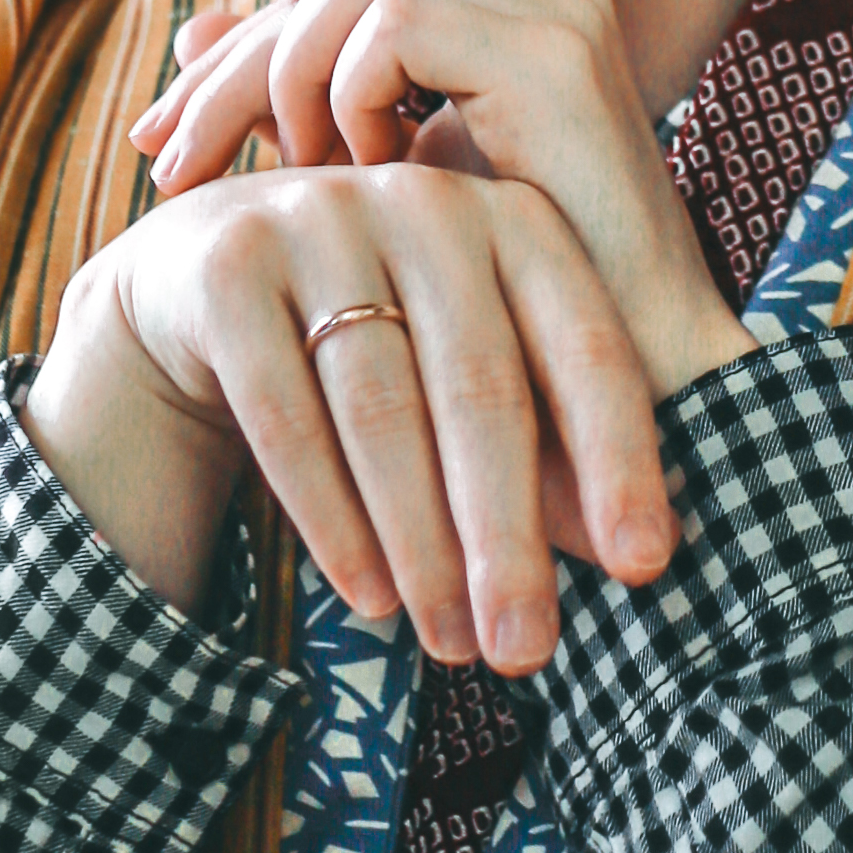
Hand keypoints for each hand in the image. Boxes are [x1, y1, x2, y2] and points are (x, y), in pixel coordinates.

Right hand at [25, 156, 677, 679]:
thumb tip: (639, 558)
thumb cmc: (379, 339)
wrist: (206, 280)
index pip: (587, 349)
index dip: (621, 461)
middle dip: (508, 536)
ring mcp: (318, 219)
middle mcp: (425, 201)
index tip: (647, 568)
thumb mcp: (471, 376)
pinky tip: (369, 598)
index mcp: (514, 218)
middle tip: (527, 650)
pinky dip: (331, 518)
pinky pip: (286, 413)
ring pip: (381, 409)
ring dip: (420, 544)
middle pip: (482, 389)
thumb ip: (550, 448)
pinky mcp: (227, 264)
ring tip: (451, 645)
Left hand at [129, 0, 749, 410]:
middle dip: (236, 65)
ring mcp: (558, 8)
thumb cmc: (513, 313)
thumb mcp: (387, 196)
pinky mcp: (555, 51)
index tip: (165, 143)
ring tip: (306, 185)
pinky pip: (394, 23)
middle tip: (168, 162)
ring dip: (296, 81)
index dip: (244, 54)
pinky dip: (351, 97)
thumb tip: (192, 34)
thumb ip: (307, 107)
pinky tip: (367, 179)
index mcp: (512, 9)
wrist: (633, 389)